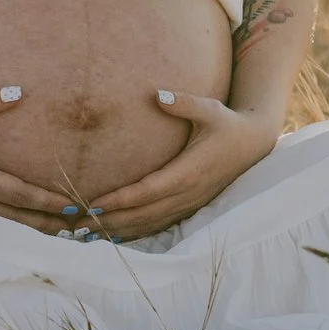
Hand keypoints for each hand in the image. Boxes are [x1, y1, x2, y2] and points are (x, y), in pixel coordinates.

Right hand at [0, 87, 73, 232]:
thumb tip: (19, 92)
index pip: (15, 191)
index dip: (44, 201)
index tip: (70, 206)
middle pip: (12, 217)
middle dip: (45, 224)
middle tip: (76, 231)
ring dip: (28, 229)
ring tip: (56, 234)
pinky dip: (7, 227)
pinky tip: (19, 228)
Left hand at [90, 91, 280, 240]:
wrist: (252, 145)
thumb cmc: (226, 124)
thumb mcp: (210, 109)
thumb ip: (184, 103)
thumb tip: (159, 94)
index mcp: (189, 172)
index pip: (148, 191)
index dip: (120, 200)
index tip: (93, 203)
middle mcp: (187, 193)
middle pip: (142, 214)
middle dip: (109, 221)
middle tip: (76, 225)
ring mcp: (189, 204)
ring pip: (149, 224)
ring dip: (117, 230)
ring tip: (85, 233)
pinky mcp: (189, 207)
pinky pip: (158, 225)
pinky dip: (134, 232)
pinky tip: (112, 235)